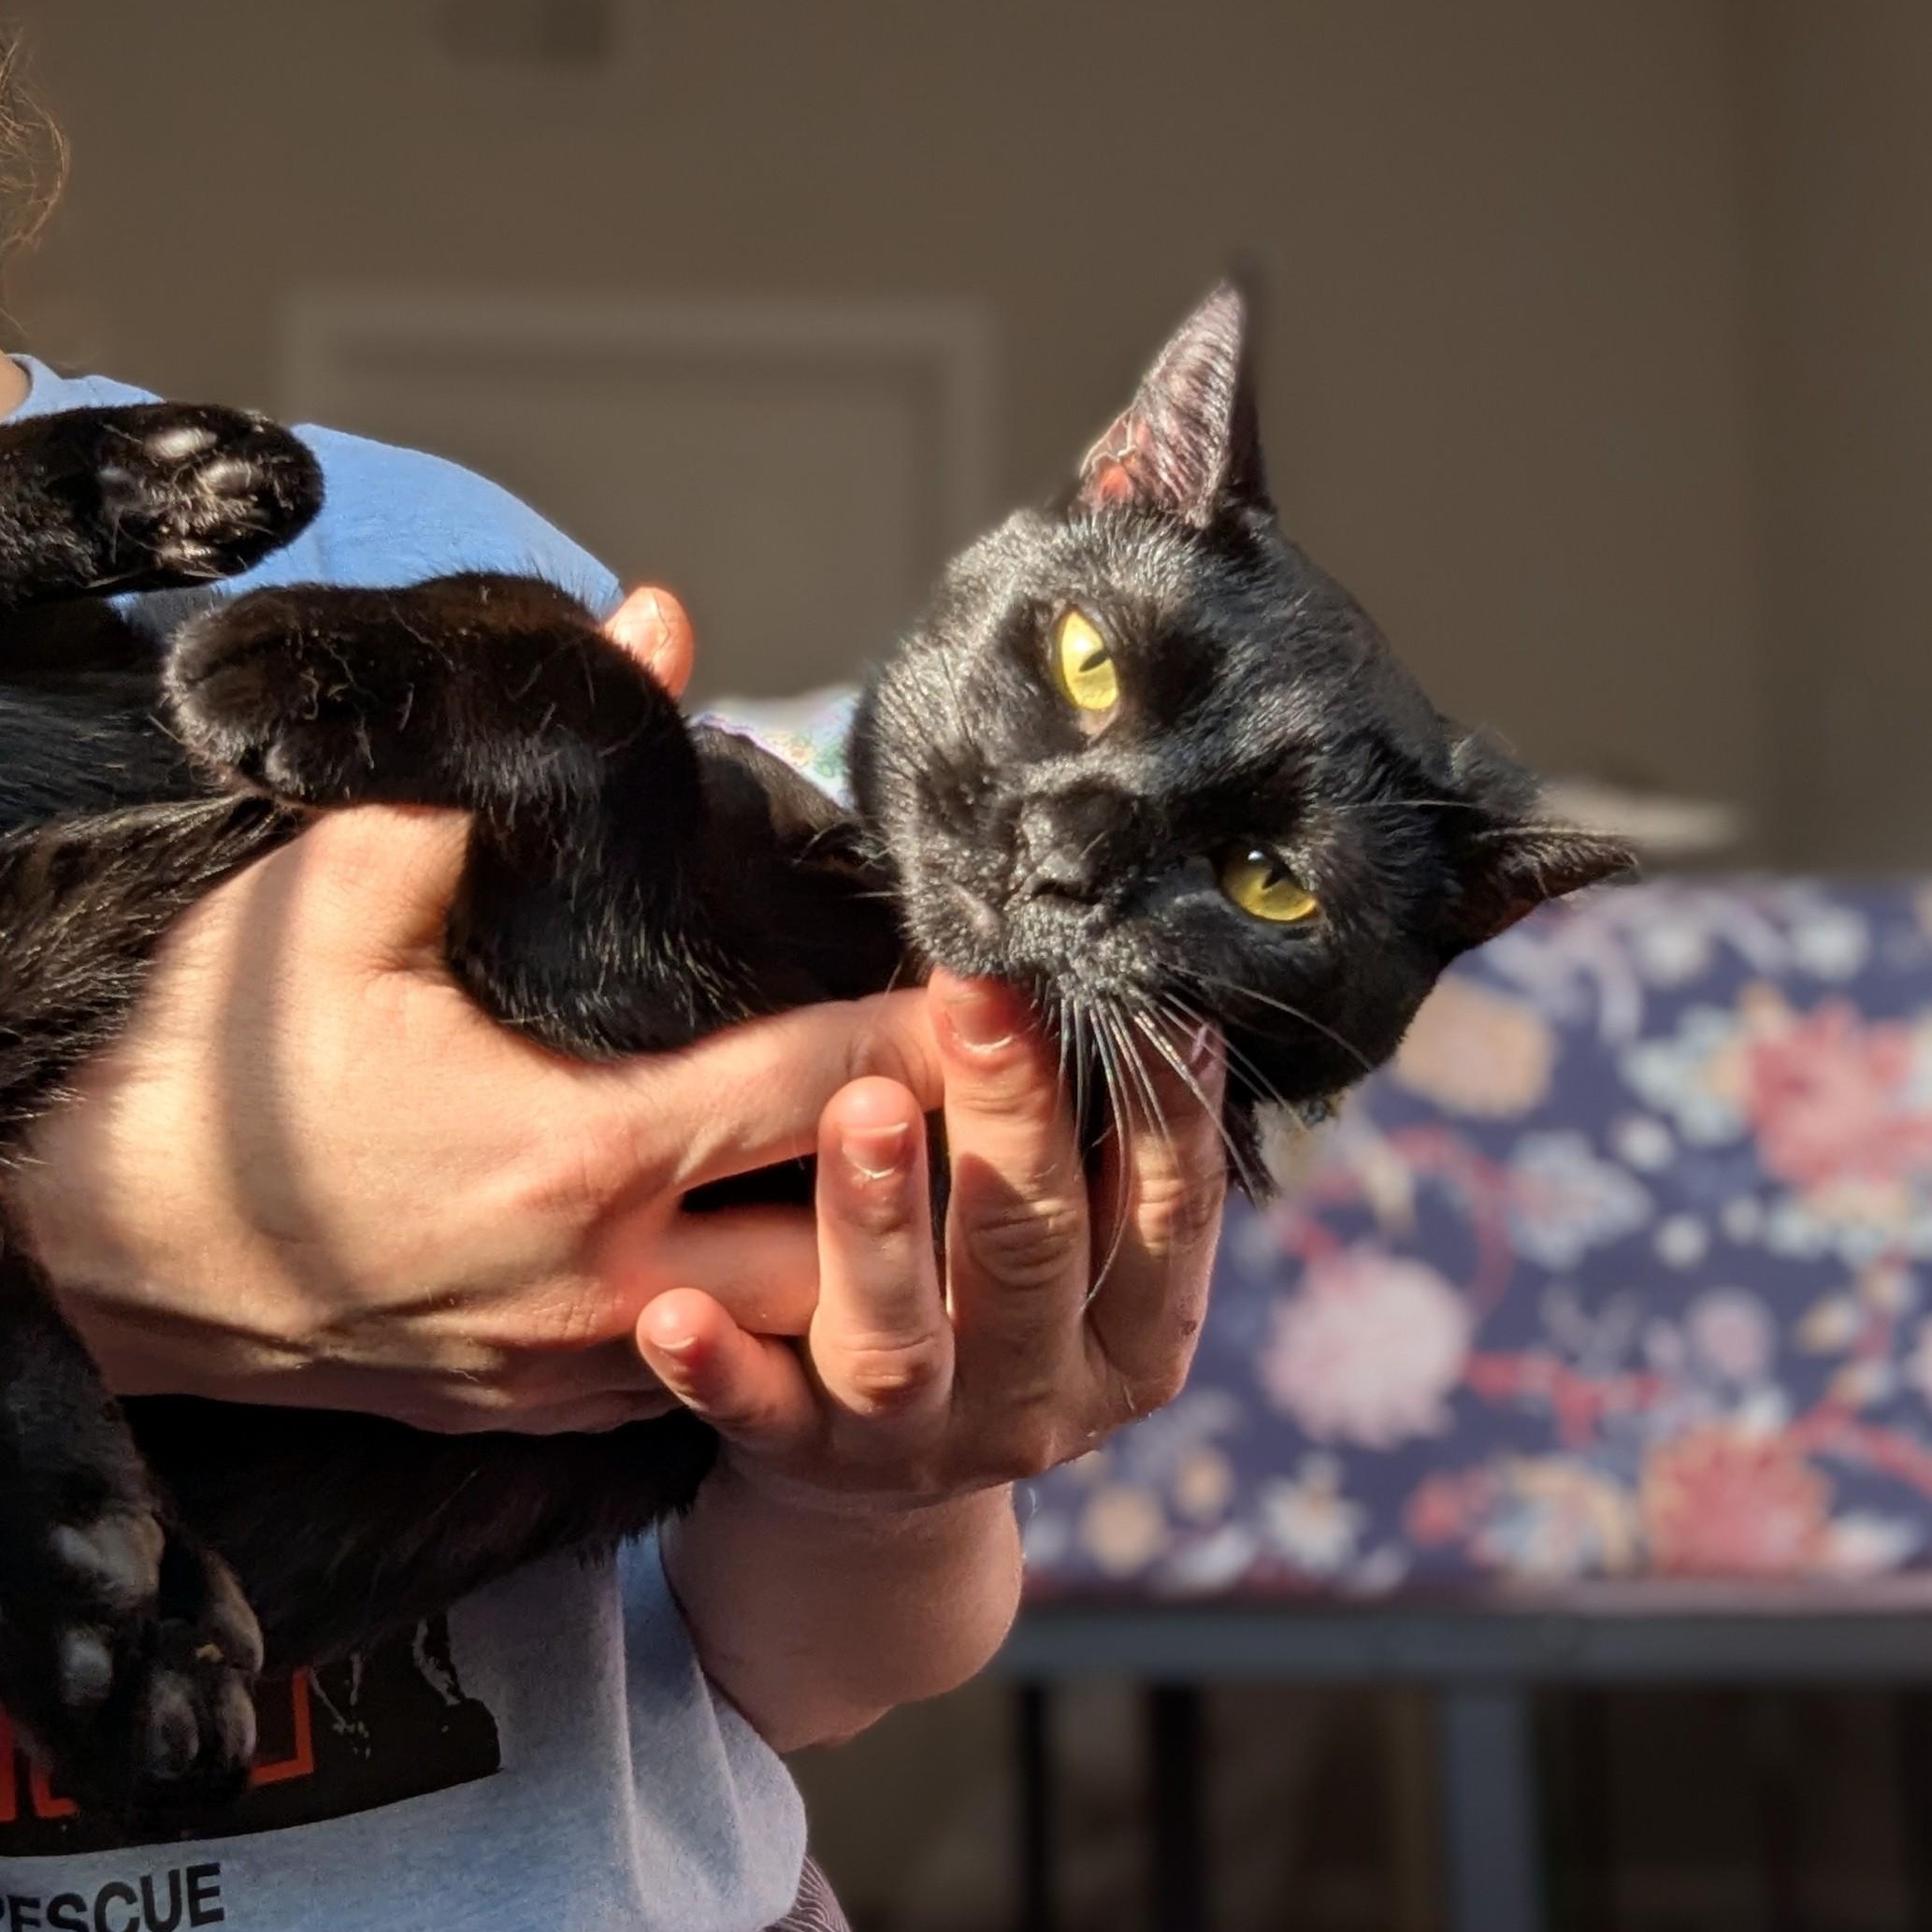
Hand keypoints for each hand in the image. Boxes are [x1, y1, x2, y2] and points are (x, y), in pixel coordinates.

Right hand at [7, 589, 944, 1433]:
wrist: (86, 1262)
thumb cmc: (208, 1079)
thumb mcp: (324, 907)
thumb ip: (487, 769)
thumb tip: (643, 622)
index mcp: (576, 1155)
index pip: (815, 1087)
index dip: (931, 1037)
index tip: (1011, 995)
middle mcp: (603, 1283)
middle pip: (851, 1244)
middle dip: (942, 1172)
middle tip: (1015, 1099)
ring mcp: (579, 1367)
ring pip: (797, 1340)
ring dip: (878, 1259)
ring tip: (938, 1176)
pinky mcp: (542, 1411)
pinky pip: (709, 1377)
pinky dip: (777, 1315)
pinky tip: (806, 1252)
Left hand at [644, 971, 1224, 1502]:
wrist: (883, 1478)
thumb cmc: (982, 1305)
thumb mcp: (1065, 1246)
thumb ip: (1081, 1141)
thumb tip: (1082, 962)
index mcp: (1131, 1340)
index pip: (1168, 1209)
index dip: (1162, 1098)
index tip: (1129, 984)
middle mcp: (1039, 1397)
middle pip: (1034, 1252)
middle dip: (1012, 1113)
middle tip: (977, 993)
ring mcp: (919, 1438)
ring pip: (900, 1339)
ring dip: (881, 1224)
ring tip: (861, 1108)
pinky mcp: (802, 1457)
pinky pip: (755, 1413)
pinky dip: (717, 1366)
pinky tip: (675, 1309)